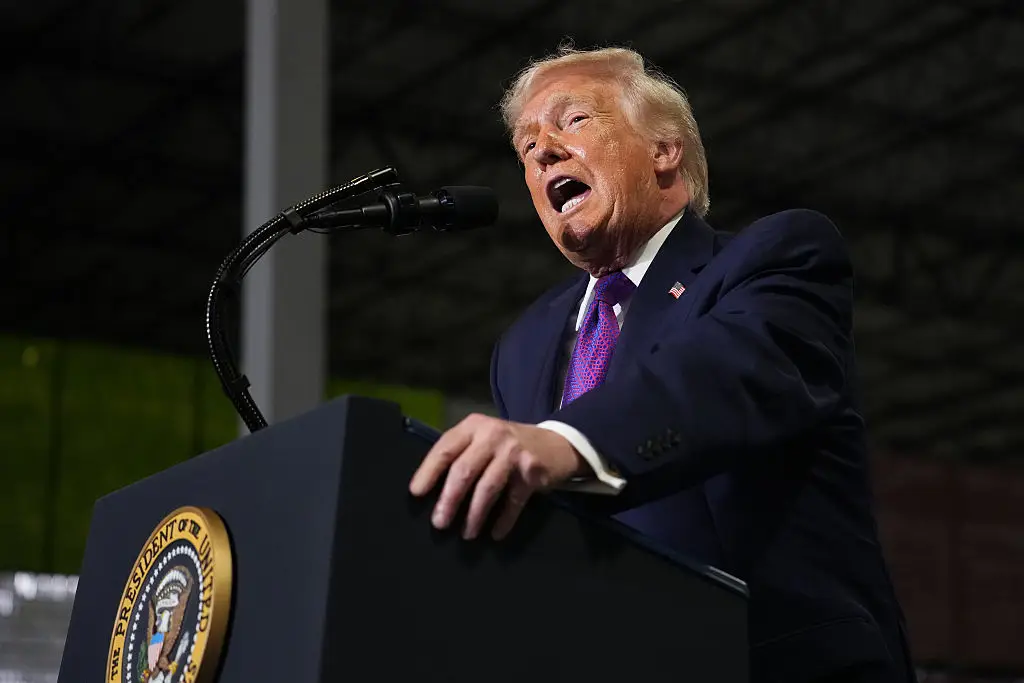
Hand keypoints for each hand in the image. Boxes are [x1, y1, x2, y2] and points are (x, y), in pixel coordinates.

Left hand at [408, 414, 584, 539]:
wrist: (556, 444)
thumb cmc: (507, 446)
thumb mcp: (482, 439)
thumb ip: (460, 455)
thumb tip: (431, 491)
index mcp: (473, 426)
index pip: (445, 449)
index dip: (429, 471)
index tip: (416, 493)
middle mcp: (493, 435)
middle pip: (464, 470)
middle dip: (449, 499)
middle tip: (439, 523)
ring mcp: (514, 452)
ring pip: (488, 488)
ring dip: (475, 515)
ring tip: (467, 534)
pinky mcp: (533, 471)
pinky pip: (513, 501)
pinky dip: (503, 520)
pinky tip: (496, 534)